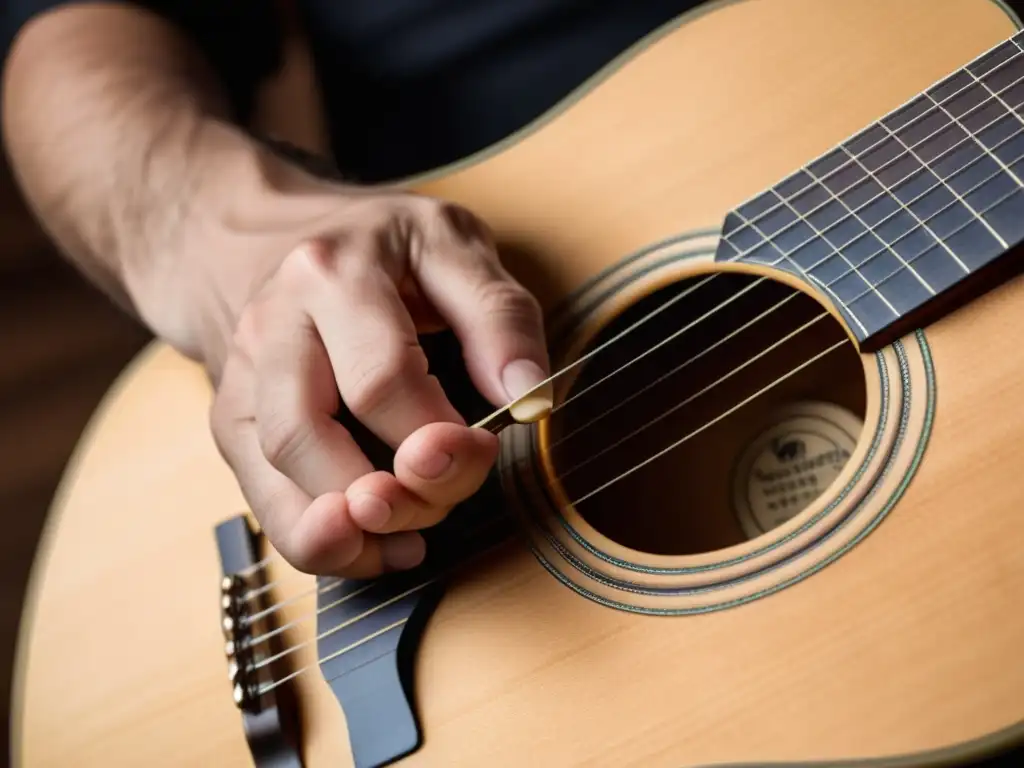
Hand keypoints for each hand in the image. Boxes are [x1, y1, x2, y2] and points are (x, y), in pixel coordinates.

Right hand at [207, 192, 548, 577]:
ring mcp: (242, 376)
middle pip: (306, 435)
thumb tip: (527, 395)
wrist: (273, 238)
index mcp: (329, 274)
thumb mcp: (454, 246)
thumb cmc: (382, 248)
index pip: (378, 379)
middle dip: (386, 493)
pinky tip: (373, 545)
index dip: (435, 437)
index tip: (481, 450)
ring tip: (409, 541)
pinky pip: (262, 499)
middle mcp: (270, 326)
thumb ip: (499, 313)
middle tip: (443, 499)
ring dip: (347, 531)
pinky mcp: (233, 419)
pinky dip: (319, 540)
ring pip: (274, 475)